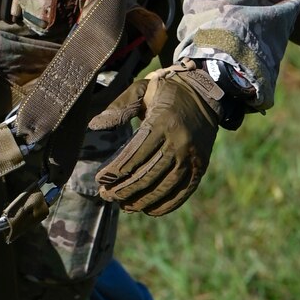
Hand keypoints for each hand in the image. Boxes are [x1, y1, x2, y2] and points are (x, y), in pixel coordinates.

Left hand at [92, 64, 222, 216]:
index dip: (115, 171)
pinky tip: (149, 210)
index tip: (100, 179)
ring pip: (164, 187)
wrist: (206, 93)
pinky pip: (183, 192)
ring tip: (123, 206)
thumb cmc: (167, 91)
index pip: (134, 155)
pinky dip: (166, 204)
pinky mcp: (201, 166)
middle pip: (147, 175)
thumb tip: (94, 125)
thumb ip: (119, 106)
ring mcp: (192, 157)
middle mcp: (178, 142)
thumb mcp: (142, 89)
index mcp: (162, 123)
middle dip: (123, 189)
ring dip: (141, 200)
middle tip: (106, 196)